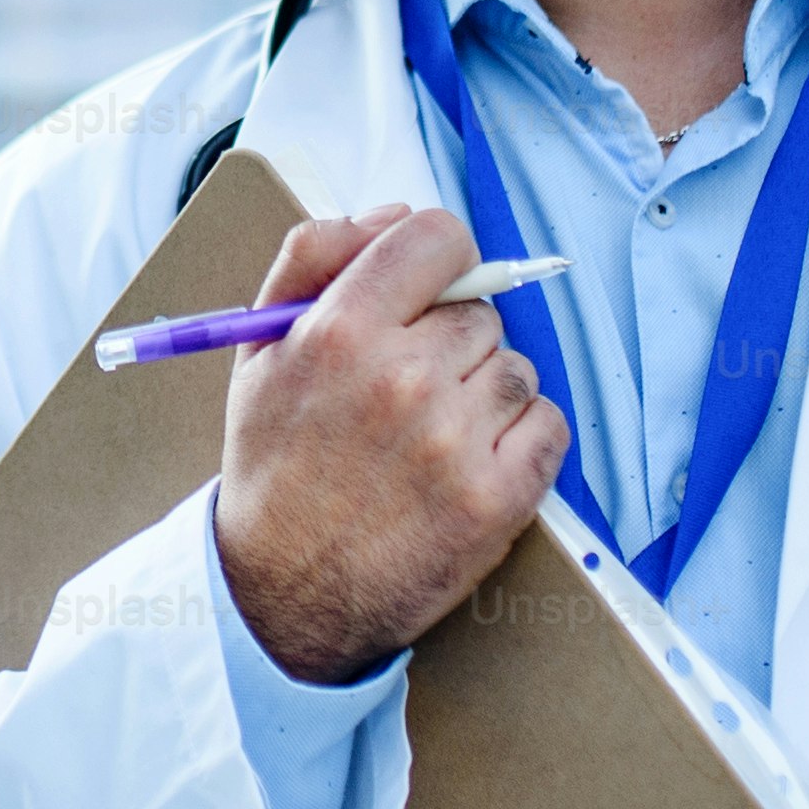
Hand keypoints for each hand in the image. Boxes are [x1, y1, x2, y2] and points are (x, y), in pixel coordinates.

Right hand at [213, 205, 567, 686]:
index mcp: (339, 331)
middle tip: (410, 391)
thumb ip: (314, 257)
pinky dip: (523, 440)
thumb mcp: (260, 348)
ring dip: (487, 394)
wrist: (282, 594)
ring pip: (516, 367)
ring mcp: (455, 441)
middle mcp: (402, 379)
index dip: (437, 258)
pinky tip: (474, 463)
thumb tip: (393, 214)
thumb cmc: (276, 466)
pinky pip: (548, 425)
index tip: (429, 290)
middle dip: (452, 341)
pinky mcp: (496, 498)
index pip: (435, 238)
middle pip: (480, 310)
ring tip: (438, 435)